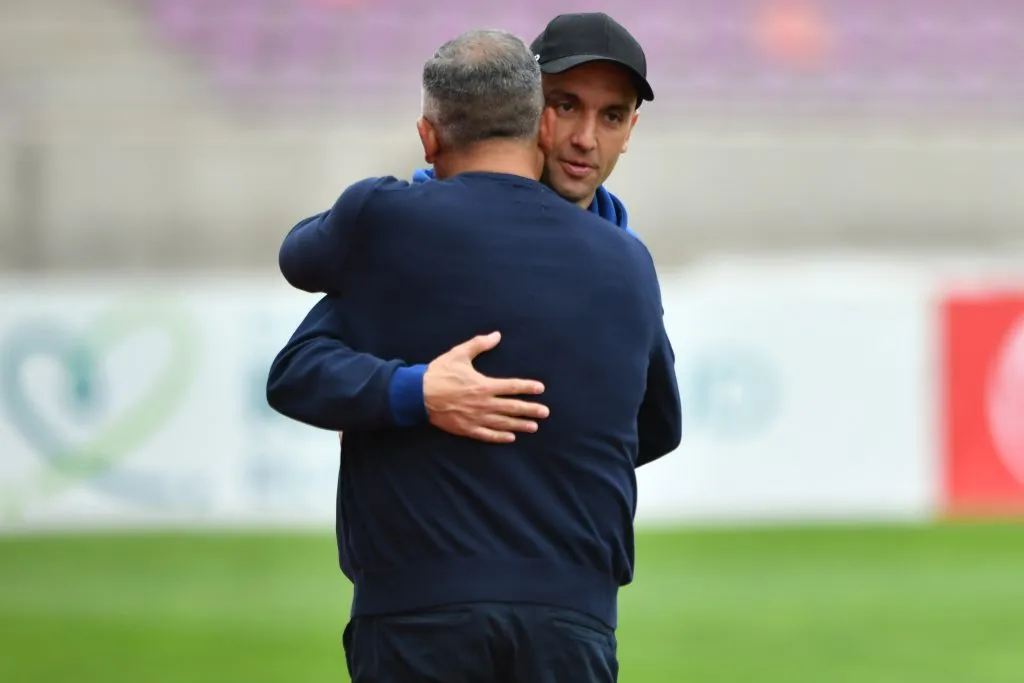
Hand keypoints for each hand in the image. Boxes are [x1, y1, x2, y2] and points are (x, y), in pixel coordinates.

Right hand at [424, 331, 548, 442]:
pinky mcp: (466, 428)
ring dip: (519, 425)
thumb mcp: (459, 354)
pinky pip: (487, 435)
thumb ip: (479, 344)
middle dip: (530, 410)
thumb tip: (496, 335)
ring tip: (533, 427)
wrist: (418, 394)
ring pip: (503, 423)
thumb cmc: (439, 373)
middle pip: (512, 408)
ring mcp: (476, 418)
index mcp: (484, 385)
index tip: (540, 389)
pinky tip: (510, 437)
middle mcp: (483, 404)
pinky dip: (500, 437)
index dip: (527, 387)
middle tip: (545, 413)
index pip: (512, 387)